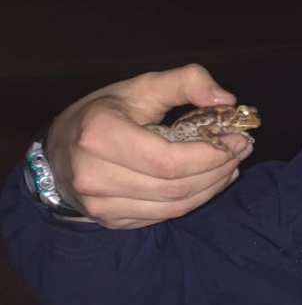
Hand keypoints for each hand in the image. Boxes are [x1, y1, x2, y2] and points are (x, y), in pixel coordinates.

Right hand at [44, 64, 254, 228]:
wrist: (58, 152)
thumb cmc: (102, 114)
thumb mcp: (139, 88)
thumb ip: (184, 82)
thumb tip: (226, 99)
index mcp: (101, 136)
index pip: (169, 161)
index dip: (210, 155)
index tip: (237, 140)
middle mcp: (95, 175)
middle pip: (175, 187)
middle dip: (217, 170)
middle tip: (239, 151)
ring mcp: (101, 205)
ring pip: (173, 207)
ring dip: (211, 188)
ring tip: (229, 166)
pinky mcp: (112, 222)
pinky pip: (163, 216)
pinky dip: (193, 200)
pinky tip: (208, 182)